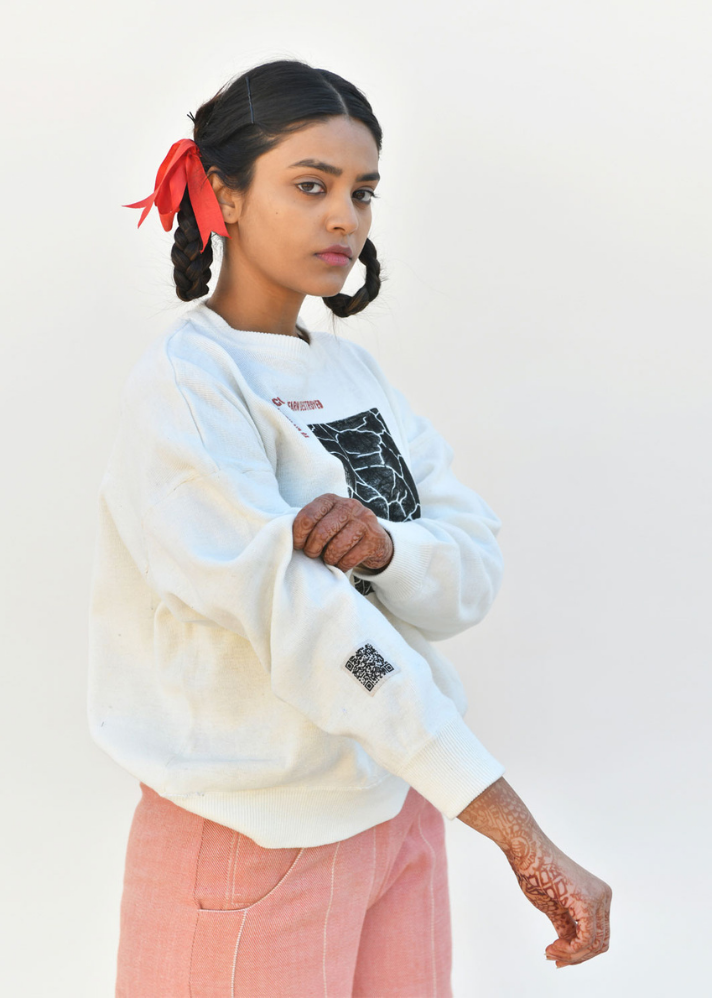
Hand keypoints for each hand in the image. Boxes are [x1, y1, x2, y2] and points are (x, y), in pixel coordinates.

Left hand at [292, 493, 393, 573]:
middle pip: (322, 531)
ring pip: (337, 546)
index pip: (308, 515)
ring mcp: (364, 521)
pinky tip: (341, 563)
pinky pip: (350, 558)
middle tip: (312, 555)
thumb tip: (288, 538)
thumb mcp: (325, 521)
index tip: (298, 545)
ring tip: (328, 559)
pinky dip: (342, 565)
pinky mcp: (374, 538)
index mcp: (331, 500)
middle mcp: (349, 505)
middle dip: (312, 548)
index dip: (299, 534)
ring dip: (328, 559)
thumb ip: (310, 525)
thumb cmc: (340, 532)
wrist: (374, 541)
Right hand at [458, 778, 610, 968]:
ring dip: (571, 955)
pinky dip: (570, 949)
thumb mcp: (554, 907)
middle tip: (552, 957)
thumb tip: (571, 952)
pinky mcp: (587, 902)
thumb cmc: (535, 873)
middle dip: (576, 957)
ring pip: (595, 945)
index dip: (577, 952)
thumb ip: (566, 928)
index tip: (553, 954)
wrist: (525, 849)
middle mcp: (604, 895)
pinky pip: (586, 939)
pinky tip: (552, 946)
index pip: (597, 935)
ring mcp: (598, 898)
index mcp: (598, 895)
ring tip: (549, 952)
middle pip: (600, 943)